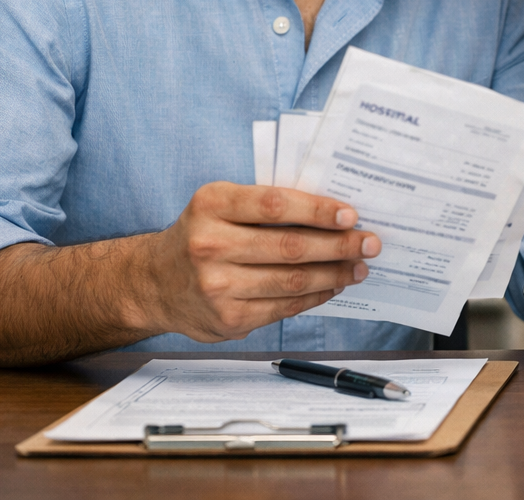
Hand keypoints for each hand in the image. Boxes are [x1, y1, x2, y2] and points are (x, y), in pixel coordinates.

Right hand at [137, 182, 381, 341]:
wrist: (153, 282)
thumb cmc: (202, 234)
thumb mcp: (220, 205)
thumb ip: (266, 204)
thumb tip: (334, 213)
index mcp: (212, 205)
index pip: (276, 205)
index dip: (318, 210)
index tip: (351, 215)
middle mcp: (209, 245)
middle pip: (290, 247)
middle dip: (339, 246)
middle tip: (370, 243)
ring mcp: (216, 287)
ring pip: (292, 281)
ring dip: (334, 274)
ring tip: (359, 267)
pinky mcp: (227, 320)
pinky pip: (284, 307)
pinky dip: (315, 296)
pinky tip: (333, 286)